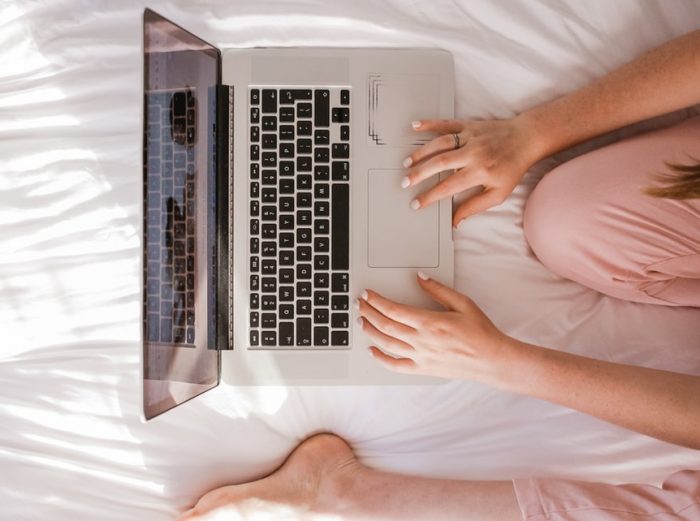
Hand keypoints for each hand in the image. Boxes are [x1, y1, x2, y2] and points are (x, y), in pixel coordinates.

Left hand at [358, 273, 518, 384]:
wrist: (492, 360)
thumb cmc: (481, 332)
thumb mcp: (463, 303)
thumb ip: (438, 290)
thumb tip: (420, 277)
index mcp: (429, 322)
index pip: (394, 310)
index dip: (377, 301)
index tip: (368, 294)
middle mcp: (421, 341)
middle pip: (385, 326)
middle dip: (368, 313)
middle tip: (358, 304)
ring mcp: (420, 357)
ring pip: (386, 344)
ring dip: (370, 331)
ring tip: (361, 321)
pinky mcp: (422, 369)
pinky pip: (395, 366)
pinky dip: (381, 359)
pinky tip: (372, 350)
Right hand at [402, 116, 544, 226]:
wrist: (526, 139)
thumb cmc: (512, 168)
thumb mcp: (498, 194)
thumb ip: (475, 207)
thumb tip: (456, 221)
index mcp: (480, 172)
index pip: (449, 186)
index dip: (430, 196)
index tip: (416, 203)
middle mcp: (473, 153)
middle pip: (440, 163)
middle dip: (419, 173)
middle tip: (404, 182)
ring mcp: (470, 137)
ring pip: (440, 144)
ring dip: (421, 152)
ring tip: (406, 163)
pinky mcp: (469, 125)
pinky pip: (446, 124)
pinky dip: (429, 123)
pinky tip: (414, 126)